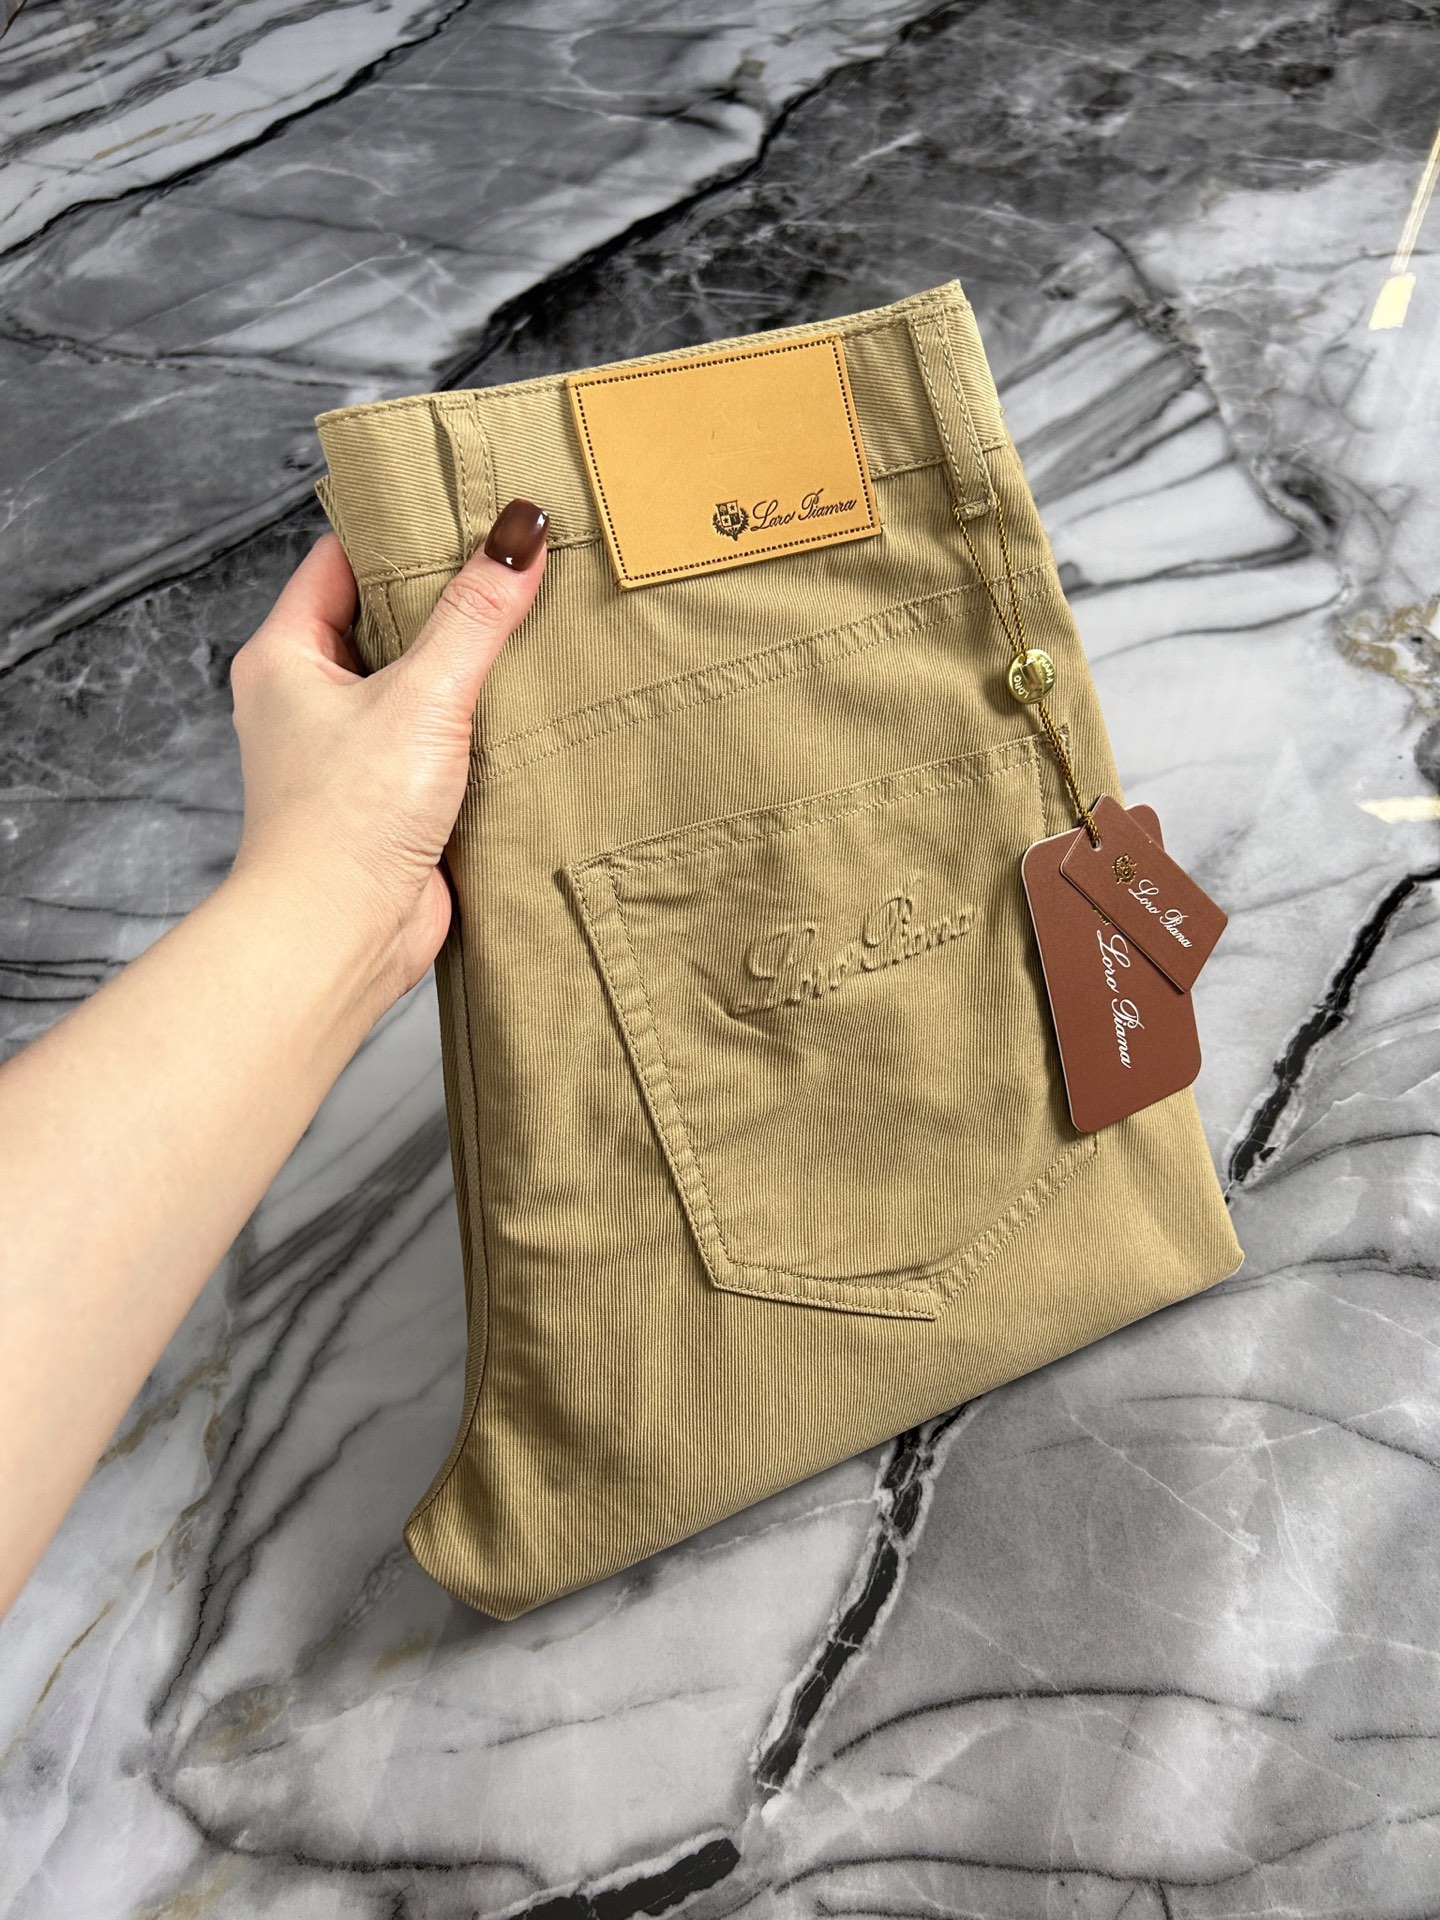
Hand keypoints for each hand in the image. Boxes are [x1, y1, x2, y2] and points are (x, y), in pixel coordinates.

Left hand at [227, 499, 547, 1008]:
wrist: (341, 937)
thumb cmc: (346, 821)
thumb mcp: (422, 696)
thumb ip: (475, 615)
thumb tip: (520, 531)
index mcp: (286, 657)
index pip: (342, 560)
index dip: (401, 527)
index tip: (464, 502)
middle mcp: (310, 700)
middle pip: (386, 619)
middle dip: (448, 596)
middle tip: (518, 558)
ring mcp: (351, 751)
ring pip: (417, 683)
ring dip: (469, 666)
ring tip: (536, 623)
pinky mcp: (392, 799)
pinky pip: (441, 740)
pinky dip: (480, 725)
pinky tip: (531, 707)